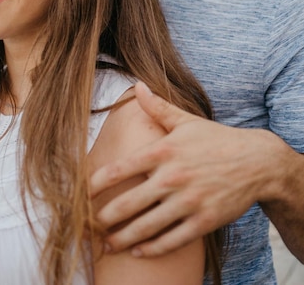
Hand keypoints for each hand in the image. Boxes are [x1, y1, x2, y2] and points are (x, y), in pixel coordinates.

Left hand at [91, 81, 274, 256]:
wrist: (256, 161)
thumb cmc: (216, 139)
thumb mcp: (186, 120)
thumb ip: (157, 106)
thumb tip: (137, 85)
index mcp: (163, 151)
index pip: (119, 169)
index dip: (95, 183)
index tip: (80, 193)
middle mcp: (172, 177)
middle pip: (128, 203)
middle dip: (105, 218)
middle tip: (90, 225)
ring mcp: (188, 201)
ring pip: (146, 227)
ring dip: (123, 239)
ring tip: (108, 244)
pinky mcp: (203, 221)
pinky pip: (172, 240)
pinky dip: (152, 249)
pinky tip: (139, 251)